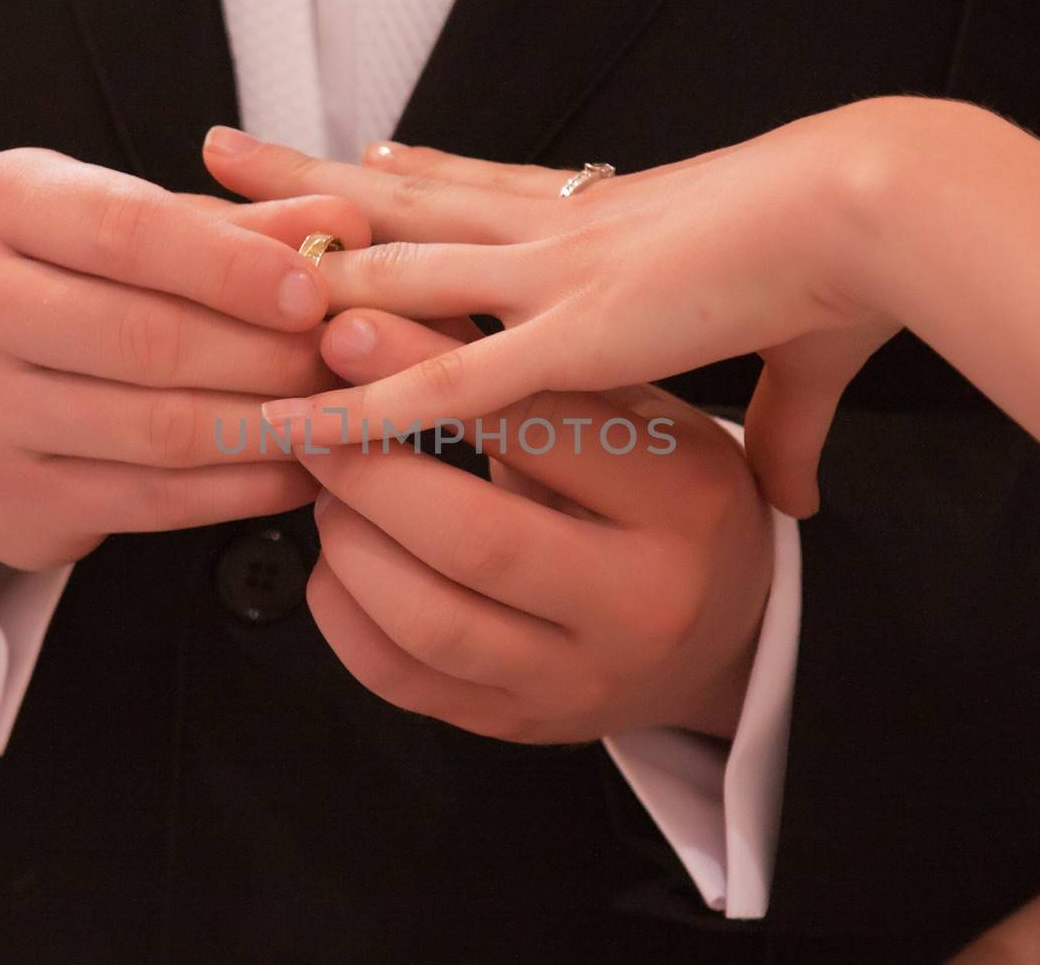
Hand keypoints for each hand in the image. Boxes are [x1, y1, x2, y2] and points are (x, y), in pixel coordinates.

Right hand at [0, 148, 367, 568]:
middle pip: (148, 336)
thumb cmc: (81, 290)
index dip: (234, 266)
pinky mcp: (14, 495)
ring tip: (332, 415)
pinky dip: (244, 488)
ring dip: (266, 425)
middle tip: (338, 362)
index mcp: (1, 203)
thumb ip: (244, 225)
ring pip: (159, 427)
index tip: (313, 292)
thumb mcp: (149, 232)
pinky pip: (156, 499)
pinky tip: (298, 470)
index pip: (129, 229)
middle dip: (265, 353)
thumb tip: (343, 221)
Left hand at [202, 104, 928, 515]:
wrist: (886, 213)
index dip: (410, 177)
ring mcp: (559, 284)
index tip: (351, 160)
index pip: (479, 191)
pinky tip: (309, 421)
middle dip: (308, 185)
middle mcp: (559, 242)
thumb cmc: (845, 269)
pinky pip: (454, 388)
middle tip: (223, 154)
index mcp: (603, 228)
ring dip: (308, 272)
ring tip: (214, 246)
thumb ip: (783, 423)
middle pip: (403, 205)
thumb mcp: (800, 355)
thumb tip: (801, 492)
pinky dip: (376, 405)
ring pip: (400, 277)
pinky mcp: (580, 343)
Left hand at [299, 308, 772, 741]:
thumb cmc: (670, 503)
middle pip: (479, 541)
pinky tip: (337, 564)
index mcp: (682, 503)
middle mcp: (641, 605)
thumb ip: (530, 378)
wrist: (723, 638)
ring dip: (351, 547)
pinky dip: (345, 615)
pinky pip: (404, 680)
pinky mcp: (520, 723)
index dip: (429, 378)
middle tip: (315, 425)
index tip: (349, 335)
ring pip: (430, 623)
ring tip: (330, 494)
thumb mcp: (640, 424)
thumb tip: (389, 317)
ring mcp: (578, 680)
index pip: (542, 430)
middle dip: (373, 473)